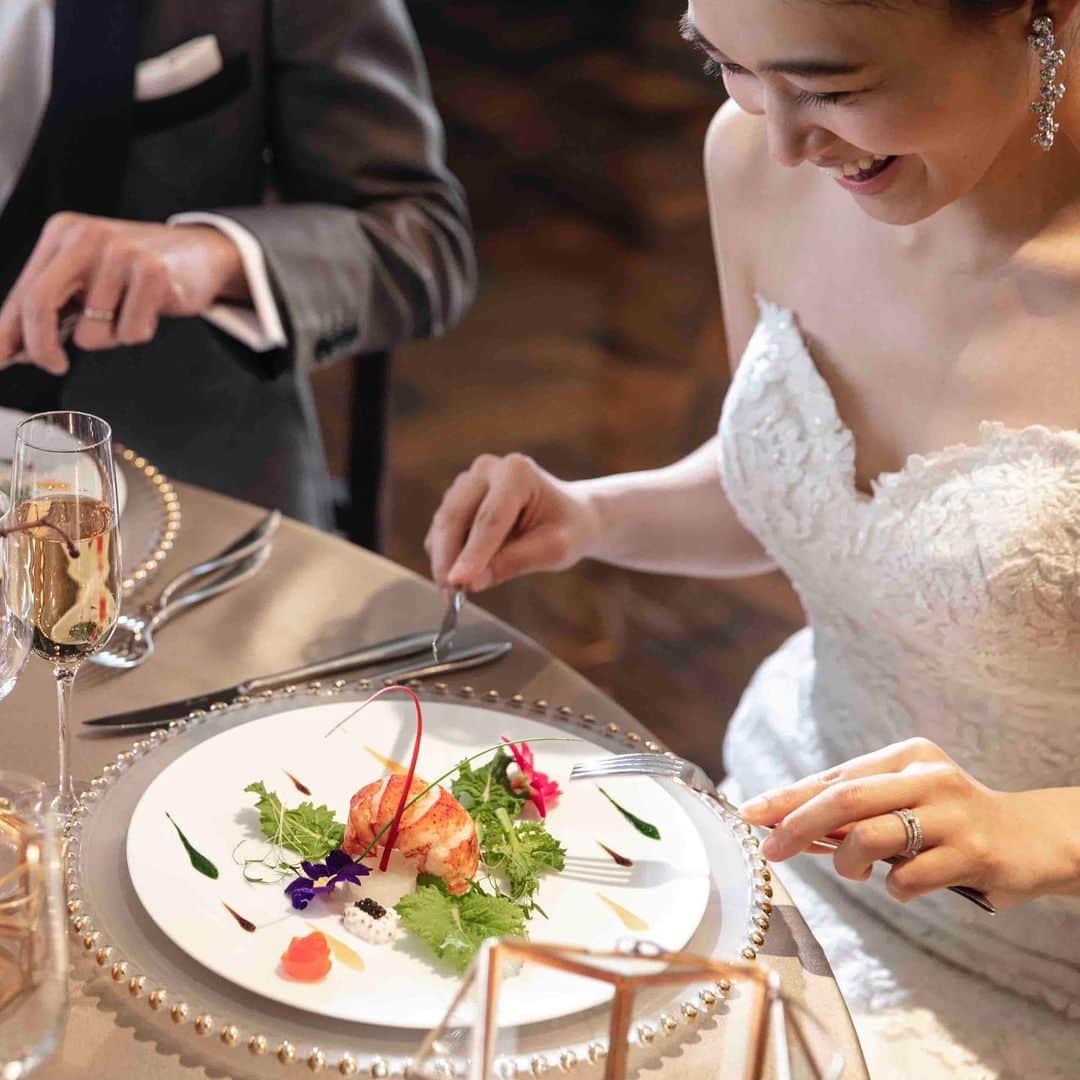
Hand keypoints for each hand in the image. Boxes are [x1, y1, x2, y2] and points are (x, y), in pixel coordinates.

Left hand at [0, 213, 247, 373]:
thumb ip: (53, 306)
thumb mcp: (88, 277)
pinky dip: (139, 333)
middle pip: (40, 304)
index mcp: (62, 234)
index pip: (23, 292)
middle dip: (42, 347)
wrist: (200, 253)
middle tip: (56, 365)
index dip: (8, 333)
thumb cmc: (136, 271)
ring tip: (127, 313)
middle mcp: (86, 237)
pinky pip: (131, 333)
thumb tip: (14, 349)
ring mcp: (120, 253)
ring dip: (110, 338)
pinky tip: (150, 310)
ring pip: (92, 331)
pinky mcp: (153, 274)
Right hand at [425, 453, 602, 590]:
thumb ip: (513, 563)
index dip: (472, 554)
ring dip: (443, 560)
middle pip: (455, 517)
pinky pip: (441, 530)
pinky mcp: (458, 498)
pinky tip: (457, 577)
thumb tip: (470, 583)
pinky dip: (444, 555)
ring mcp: (469, 481)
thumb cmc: (567, 529)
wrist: (570, 515)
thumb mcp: (553, 550)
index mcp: (516, 472)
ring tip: (453, 595)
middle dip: (448, 560)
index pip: (489, 519)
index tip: (458, 583)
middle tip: (450, 596)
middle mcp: (487, 469)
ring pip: (443, 524)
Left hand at [739, 737, 1079, 909]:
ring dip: (848, 863)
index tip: (748, 813)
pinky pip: (908, 878)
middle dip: (797, 825)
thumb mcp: (904, 802)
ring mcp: (953, 815)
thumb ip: (854, 811)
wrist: (1031, 840)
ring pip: (871, 837)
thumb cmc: (950, 823)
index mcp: (906, 757)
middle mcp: (929, 777)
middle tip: (770, 849)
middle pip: (845, 799)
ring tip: (855, 871)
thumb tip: (784, 825)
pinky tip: (904, 883)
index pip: (833, 777)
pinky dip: (893, 888)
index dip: (786, 796)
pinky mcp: (972, 853)